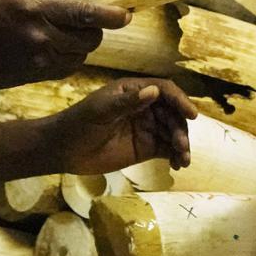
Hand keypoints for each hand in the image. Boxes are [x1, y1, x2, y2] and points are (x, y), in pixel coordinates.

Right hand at [0, 0, 122, 87]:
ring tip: (75, 30)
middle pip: (88, 38)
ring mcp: (35, 62)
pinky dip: (68, 57)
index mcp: (32, 8)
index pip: (85, 13)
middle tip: (96, 18)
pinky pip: (62, 68)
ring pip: (78, 56)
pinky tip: (58, 45)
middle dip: (98, 29)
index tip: (127, 14)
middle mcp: (39, 38)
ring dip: (84, 44)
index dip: (111, 15)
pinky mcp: (28, 78)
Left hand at [44, 78, 194, 174]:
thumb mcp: (101, 110)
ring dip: (181, 144)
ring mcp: (146, 128)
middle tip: (181, 145)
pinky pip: (167, 149)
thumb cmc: (79, 124)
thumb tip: (154, 91)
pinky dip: (176, 156)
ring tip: (183, 160)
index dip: (180, 100)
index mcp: (133, 91)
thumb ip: (127, 102)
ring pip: (172, 132)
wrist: (64, 150)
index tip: (191, 115)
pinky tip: (178, 165)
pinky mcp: (145, 148)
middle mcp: (144, 107)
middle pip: (172, 113)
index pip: (164, 91)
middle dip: (180, 128)